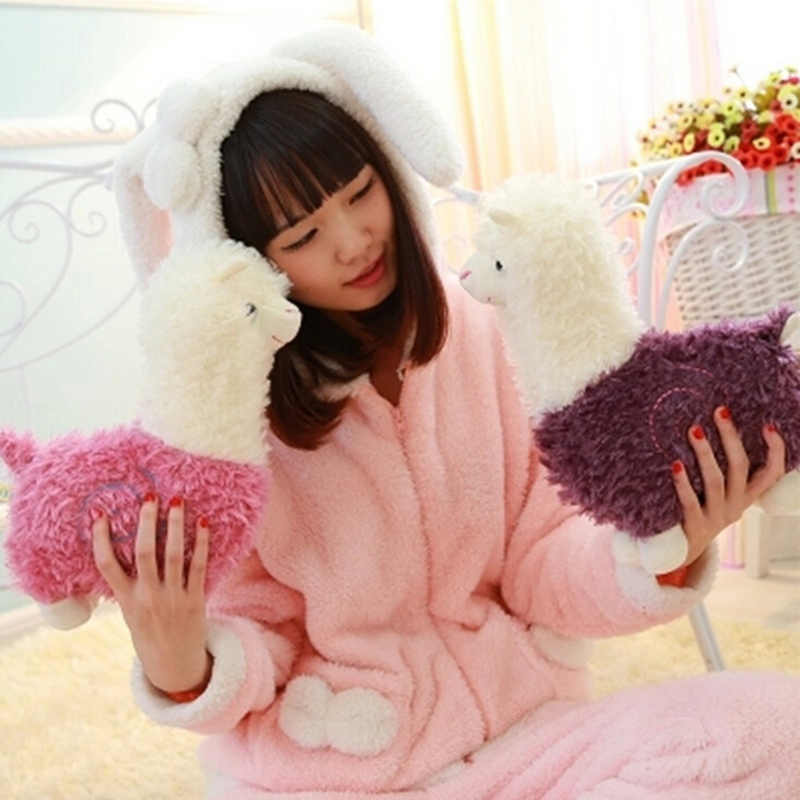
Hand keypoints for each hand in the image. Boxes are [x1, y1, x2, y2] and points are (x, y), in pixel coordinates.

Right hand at [92, 495, 211, 693]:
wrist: (175, 667)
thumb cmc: (150, 635)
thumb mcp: (130, 613)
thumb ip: (127, 586)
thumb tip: (121, 552)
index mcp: (126, 601)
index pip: (107, 565)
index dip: (100, 539)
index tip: (99, 514)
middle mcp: (148, 598)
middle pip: (143, 553)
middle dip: (146, 522)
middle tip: (149, 496)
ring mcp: (172, 598)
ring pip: (173, 555)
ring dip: (175, 525)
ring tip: (177, 501)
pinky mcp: (195, 600)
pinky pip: (199, 566)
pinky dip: (201, 543)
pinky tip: (203, 523)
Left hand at [671, 406, 785, 567]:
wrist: (684, 551)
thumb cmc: (702, 508)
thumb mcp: (721, 491)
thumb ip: (723, 467)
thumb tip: (710, 424)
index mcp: (748, 496)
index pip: (773, 473)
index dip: (776, 451)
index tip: (769, 425)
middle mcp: (737, 506)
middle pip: (740, 468)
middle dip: (731, 438)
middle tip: (720, 411)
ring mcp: (717, 517)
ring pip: (716, 481)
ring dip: (705, 454)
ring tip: (695, 429)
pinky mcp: (695, 526)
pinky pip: (690, 502)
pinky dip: (683, 483)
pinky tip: (675, 465)